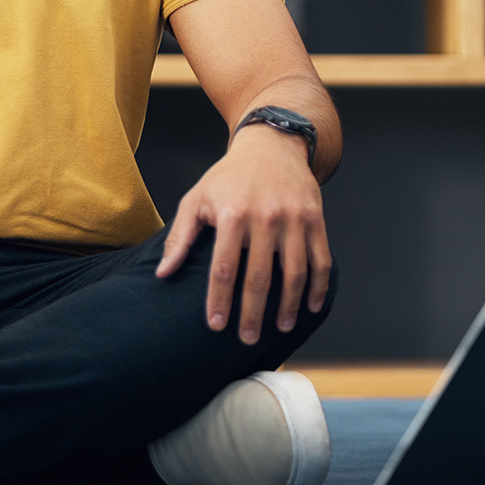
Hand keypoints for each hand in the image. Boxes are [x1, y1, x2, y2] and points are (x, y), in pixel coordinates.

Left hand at [155, 125, 330, 343]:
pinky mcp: (315, 219)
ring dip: (288, 305)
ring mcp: (293, 218)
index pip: (224, 267)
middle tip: (246, 339)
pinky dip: (318, 287)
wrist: (272, 145)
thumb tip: (163, 273)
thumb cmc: (228, 177)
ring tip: (279, 328)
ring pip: (295, 273)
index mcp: (232, 214)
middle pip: (259, 276)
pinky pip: (320, 260)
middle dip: (252, 312)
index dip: (219, 300)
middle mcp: (264, 217)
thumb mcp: (197, 198)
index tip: (216, 326)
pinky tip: (310, 307)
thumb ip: (180, 236)